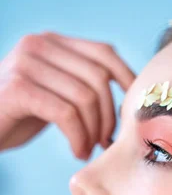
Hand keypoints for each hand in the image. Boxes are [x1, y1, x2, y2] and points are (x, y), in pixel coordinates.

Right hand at [0, 31, 135, 157]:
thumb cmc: (19, 114)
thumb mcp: (54, 92)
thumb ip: (80, 85)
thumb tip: (126, 99)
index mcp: (53, 42)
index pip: (104, 53)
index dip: (126, 82)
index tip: (130, 114)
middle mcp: (39, 45)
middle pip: (98, 79)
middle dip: (109, 117)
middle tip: (105, 142)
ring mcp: (26, 64)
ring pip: (84, 98)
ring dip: (93, 132)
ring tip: (87, 150)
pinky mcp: (18, 89)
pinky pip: (66, 114)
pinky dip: (78, 138)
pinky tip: (76, 151)